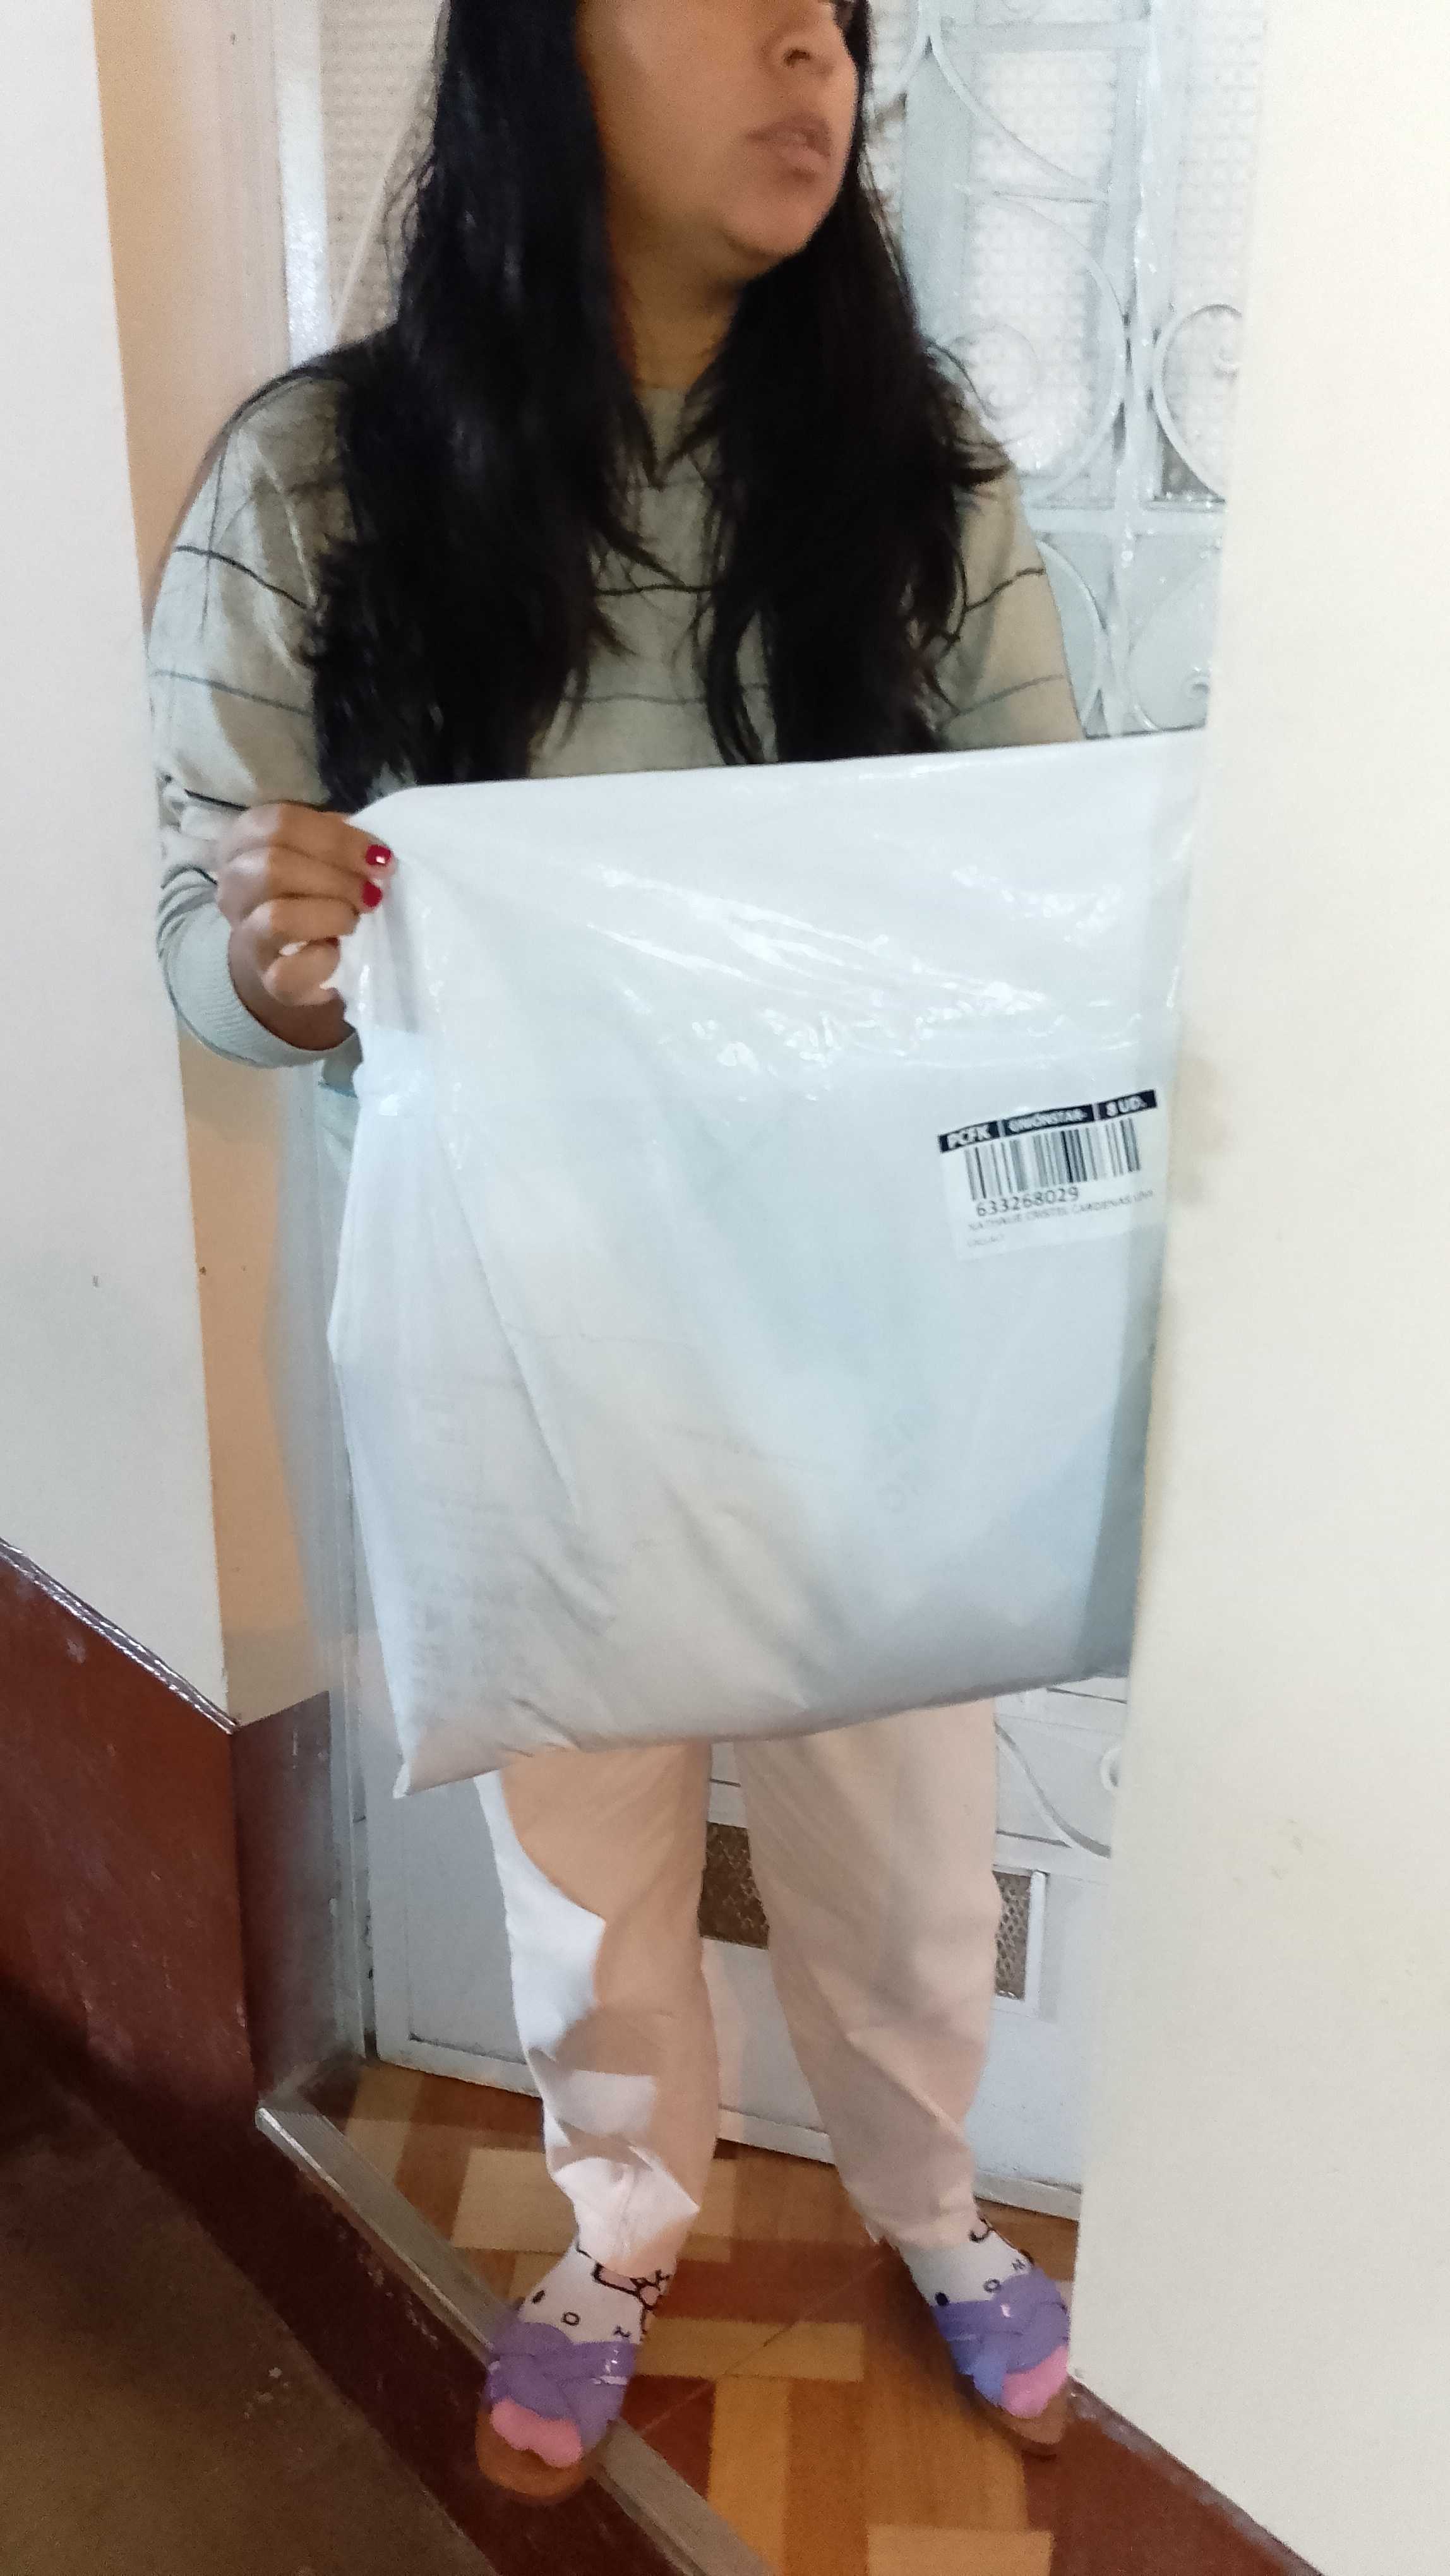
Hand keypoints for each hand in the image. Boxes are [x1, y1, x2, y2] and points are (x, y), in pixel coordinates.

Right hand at [214, 804, 392, 1046]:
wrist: (289, 951)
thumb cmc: (311, 886)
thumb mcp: (321, 849)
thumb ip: (341, 839)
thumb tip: (376, 855)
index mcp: (244, 840)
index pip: (281, 825)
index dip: (338, 840)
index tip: (380, 859)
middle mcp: (233, 885)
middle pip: (274, 867)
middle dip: (338, 879)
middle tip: (372, 893)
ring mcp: (245, 935)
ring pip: (277, 918)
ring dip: (331, 915)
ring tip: (353, 919)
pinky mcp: (267, 980)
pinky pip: (289, 973)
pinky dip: (323, 961)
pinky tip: (339, 953)